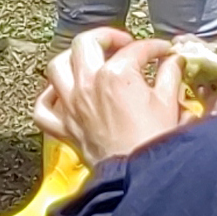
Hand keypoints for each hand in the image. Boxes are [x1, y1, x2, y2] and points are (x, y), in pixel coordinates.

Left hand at [34, 29, 187, 166]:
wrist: (140, 178)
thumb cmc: (155, 143)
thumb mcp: (169, 104)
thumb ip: (170, 75)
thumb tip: (173, 60)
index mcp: (117, 75)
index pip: (136, 49)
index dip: (155, 47)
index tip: (164, 52)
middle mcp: (88, 84)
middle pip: (85, 43)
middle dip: (106, 37)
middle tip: (123, 44)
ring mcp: (71, 105)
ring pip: (56, 67)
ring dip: (71, 59)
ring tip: (89, 60)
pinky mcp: (64, 128)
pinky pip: (43, 108)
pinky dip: (49, 98)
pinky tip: (62, 93)